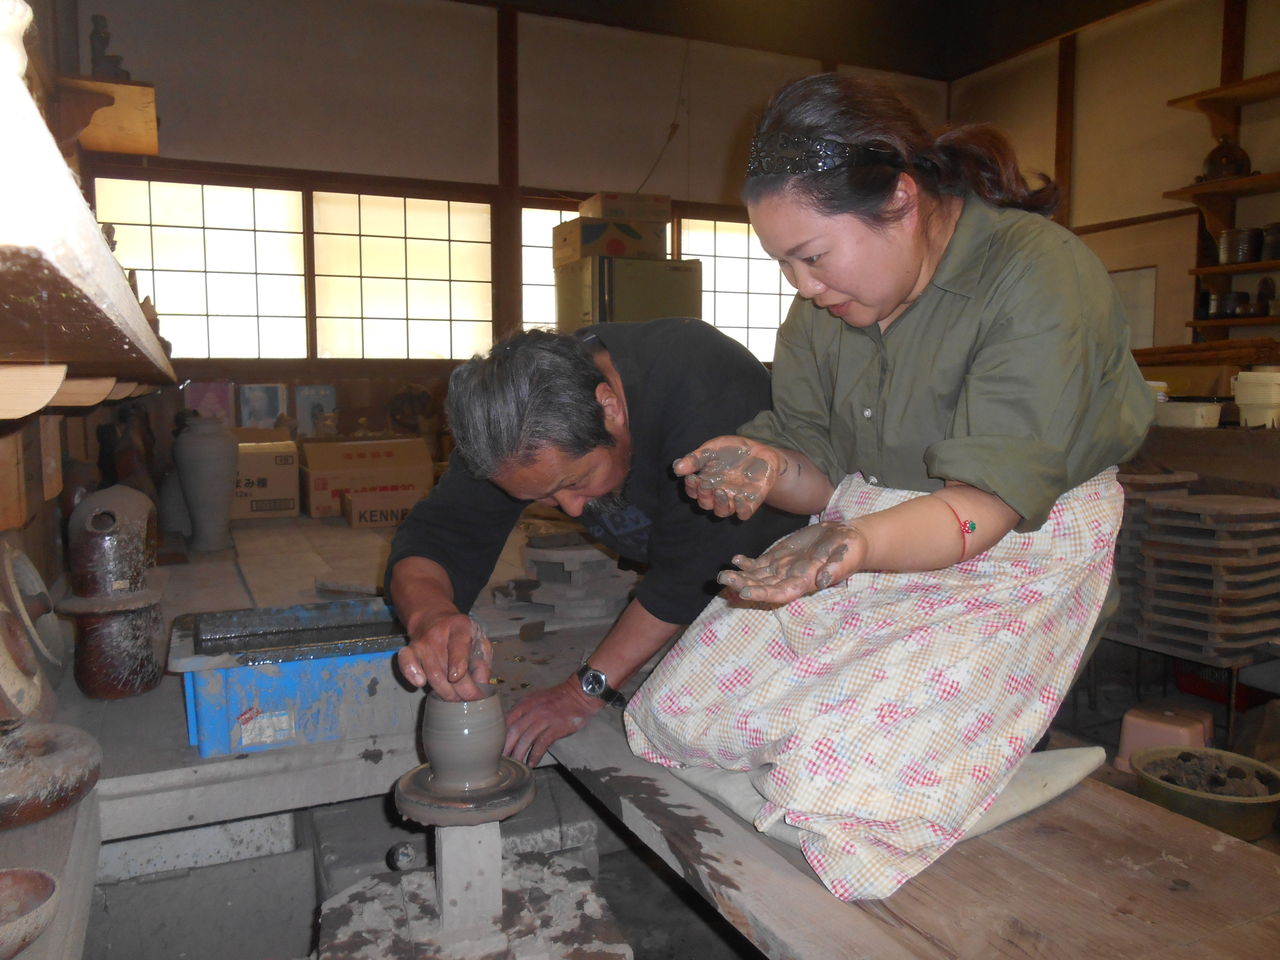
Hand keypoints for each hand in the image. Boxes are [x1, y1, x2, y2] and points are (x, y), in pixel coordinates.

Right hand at [396, 611, 491, 700]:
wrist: (433, 618)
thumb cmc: (460, 634)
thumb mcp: (478, 640)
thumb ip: (483, 661)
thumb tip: (481, 684)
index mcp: (460, 628)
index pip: (458, 646)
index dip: (457, 663)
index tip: (457, 677)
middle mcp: (438, 634)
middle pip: (445, 668)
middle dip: (459, 690)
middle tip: (469, 699)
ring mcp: (421, 643)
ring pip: (431, 675)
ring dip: (445, 692)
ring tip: (457, 698)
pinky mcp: (409, 650)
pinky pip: (406, 664)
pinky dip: (411, 676)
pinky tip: (421, 684)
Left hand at [503, 677, 603, 765]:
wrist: (578, 694)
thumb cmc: (556, 699)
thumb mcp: (535, 700)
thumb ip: (522, 712)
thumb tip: (509, 728)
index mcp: (524, 704)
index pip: (506, 721)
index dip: (499, 736)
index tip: (495, 748)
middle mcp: (532, 711)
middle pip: (513, 732)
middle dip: (506, 748)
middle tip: (501, 761)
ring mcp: (544, 719)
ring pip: (526, 739)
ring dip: (519, 754)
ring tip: (516, 765)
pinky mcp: (555, 727)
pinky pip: (542, 744)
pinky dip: (535, 755)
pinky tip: (532, 763)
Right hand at [672, 435, 785, 519]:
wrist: (760, 451)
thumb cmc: (732, 451)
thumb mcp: (712, 449)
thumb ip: (696, 458)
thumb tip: (676, 467)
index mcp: (705, 482)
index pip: (693, 491)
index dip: (691, 487)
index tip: (692, 477)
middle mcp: (717, 494)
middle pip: (706, 504)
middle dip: (703, 495)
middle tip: (706, 484)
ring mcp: (734, 499)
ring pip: (722, 512)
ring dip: (719, 504)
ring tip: (720, 492)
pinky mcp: (751, 502)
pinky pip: (744, 513)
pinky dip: (741, 509)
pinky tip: (739, 497)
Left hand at [717, 521, 867, 602]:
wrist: (847, 537)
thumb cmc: (849, 550)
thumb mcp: (845, 556)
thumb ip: (834, 569)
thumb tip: (823, 581)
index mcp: (804, 582)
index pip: (779, 593)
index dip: (761, 593)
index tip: (744, 591)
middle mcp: (789, 579)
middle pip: (762, 585)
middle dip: (743, 583)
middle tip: (724, 579)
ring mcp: (783, 568)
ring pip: (758, 576)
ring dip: (740, 575)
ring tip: (723, 573)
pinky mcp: (780, 556)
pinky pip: (760, 563)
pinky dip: (747, 563)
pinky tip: (736, 560)